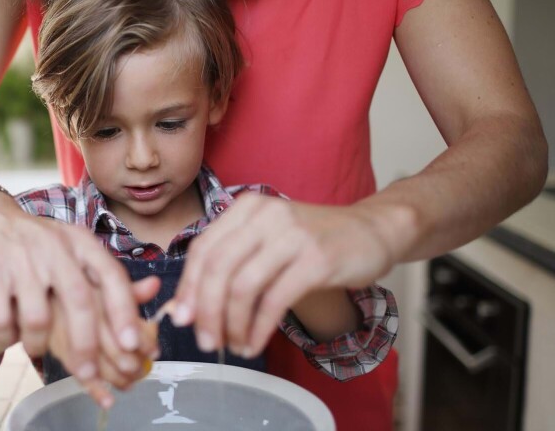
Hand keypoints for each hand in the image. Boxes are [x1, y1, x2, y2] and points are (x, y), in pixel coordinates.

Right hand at [0, 190, 154, 380]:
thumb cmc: (40, 243)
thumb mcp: (77, 250)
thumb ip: (110, 275)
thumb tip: (154, 292)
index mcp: (81, 242)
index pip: (111, 276)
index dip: (124, 312)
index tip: (132, 345)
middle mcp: (54, 248)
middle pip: (78, 301)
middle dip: (86, 345)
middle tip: (88, 373)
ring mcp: (20, 259)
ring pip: (37, 318)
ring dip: (38, 344)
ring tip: (37, 348)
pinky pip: (2, 318)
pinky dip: (8, 334)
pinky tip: (10, 332)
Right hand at [48, 277, 160, 408]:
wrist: (24, 287)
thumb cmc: (68, 285)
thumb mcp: (96, 278)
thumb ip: (126, 288)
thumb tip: (155, 284)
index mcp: (93, 284)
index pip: (123, 312)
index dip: (141, 338)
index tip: (152, 351)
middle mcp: (77, 303)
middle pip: (109, 340)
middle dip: (130, 361)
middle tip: (141, 369)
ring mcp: (61, 324)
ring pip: (93, 359)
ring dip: (115, 376)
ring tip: (129, 382)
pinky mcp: (50, 342)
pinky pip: (72, 370)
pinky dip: (93, 388)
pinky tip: (107, 400)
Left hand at [173, 193, 397, 356]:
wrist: (372, 230)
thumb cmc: (312, 241)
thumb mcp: (266, 243)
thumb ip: (229, 267)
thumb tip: (184, 307)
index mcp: (246, 208)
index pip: (203, 249)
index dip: (188, 287)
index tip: (182, 318)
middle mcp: (266, 216)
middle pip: (218, 269)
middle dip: (206, 312)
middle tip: (205, 340)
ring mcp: (292, 236)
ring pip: (243, 287)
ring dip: (232, 324)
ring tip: (233, 346)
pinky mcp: (316, 260)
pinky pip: (274, 301)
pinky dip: (258, 328)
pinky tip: (255, 342)